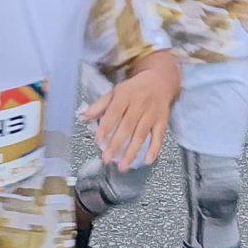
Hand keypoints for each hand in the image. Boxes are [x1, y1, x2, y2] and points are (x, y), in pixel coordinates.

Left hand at [81, 52, 179, 169]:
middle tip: (107, 159)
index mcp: (125, 95)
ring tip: (123, 166)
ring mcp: (152, 113)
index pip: (114, 113)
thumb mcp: (116, 91)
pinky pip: (159, 136)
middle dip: (116, 144)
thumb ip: (100, 105)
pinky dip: (154, 149)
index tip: (98, 141)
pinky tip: (147, 160)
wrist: (160, 81)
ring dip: (132, 152)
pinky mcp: (162, 121)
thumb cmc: (134, 89)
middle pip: (127, 126)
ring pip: (141, 134)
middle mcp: (139, 104)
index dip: (105, 127)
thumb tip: (84, 116)